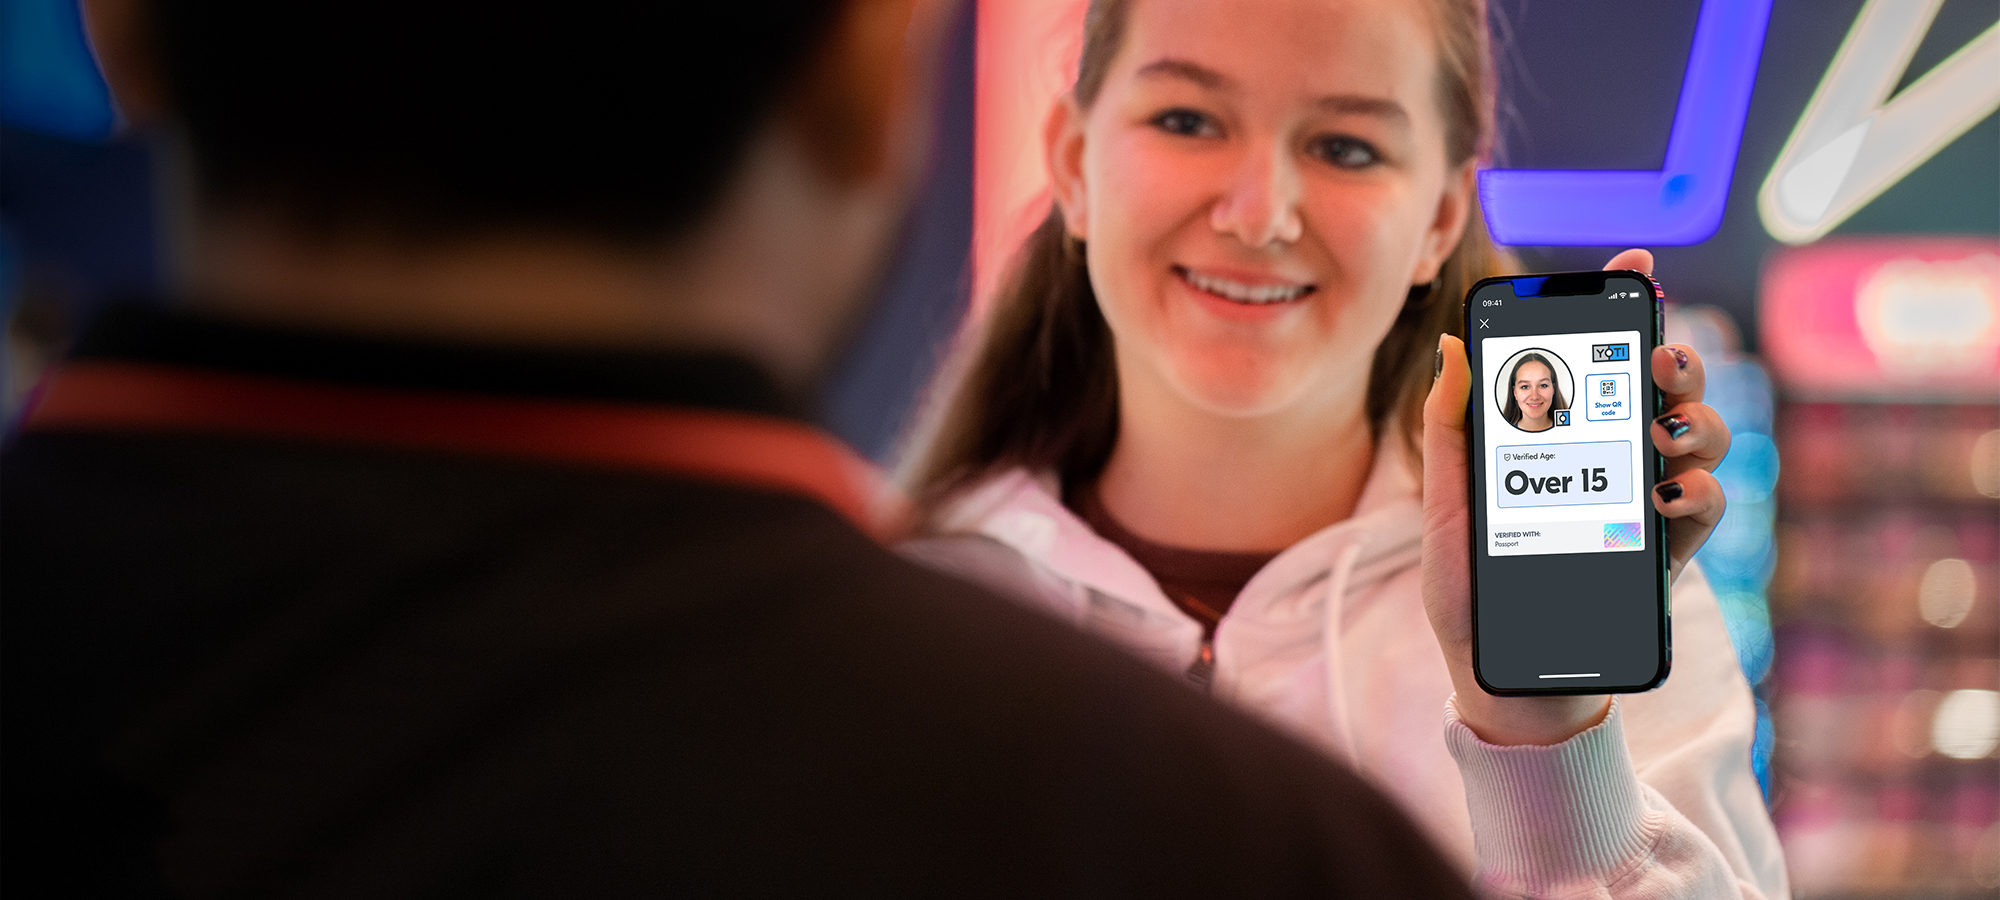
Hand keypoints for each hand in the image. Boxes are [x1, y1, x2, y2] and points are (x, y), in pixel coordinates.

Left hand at [1419, 249, 1730, 745]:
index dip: (1624, 305)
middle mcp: (1613, 460)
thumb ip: (1450, 431)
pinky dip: (1699, 491)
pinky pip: (1707, 507)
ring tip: (1662, 426)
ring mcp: (1647, 504)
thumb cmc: (1468, 594)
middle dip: (1673, 357)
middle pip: (1665, 387)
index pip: (1598, 358)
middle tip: (1656, 359)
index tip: (1635, 264)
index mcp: (1560, 438)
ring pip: (1700, 436)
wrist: (1502, 681)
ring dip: (1695, 419)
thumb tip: (1451, 346)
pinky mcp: (1667, 555)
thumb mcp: (1443, 509)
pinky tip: (1666, 494)